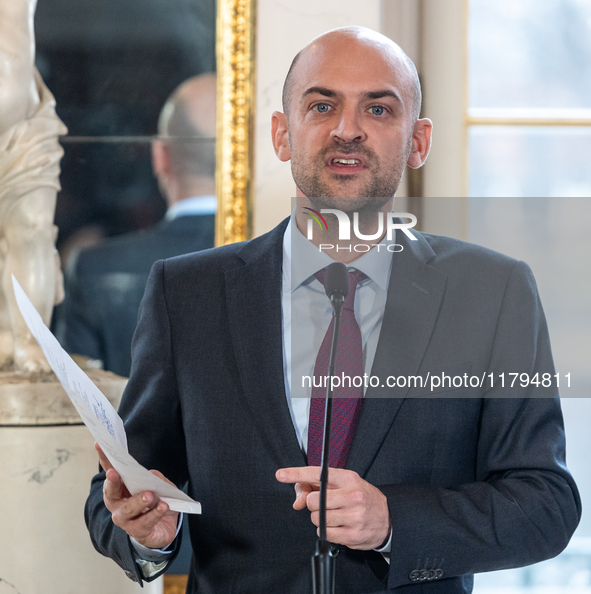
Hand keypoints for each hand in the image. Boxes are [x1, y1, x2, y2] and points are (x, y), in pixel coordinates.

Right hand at [95, 442, 178, 548]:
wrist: (165, 528)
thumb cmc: (157, 502)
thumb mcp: (160, 486)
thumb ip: (155, 478)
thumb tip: (150, 475)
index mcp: (121, 489)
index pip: (111, 471)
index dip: (105, 458)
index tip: (100, 445)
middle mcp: (119, 505)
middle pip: (110, 494)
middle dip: (112, 483)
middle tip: (114, 473)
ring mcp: (127, 520)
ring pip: (126, 511)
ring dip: (137, 501)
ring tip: (150, 496)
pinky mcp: (139, 532)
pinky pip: (144, 523)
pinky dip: (154, 514)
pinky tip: (162, 506)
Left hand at [276, 466, 390, 549]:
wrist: (387, 518)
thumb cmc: (361, 497)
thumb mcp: (344, 484)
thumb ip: (316, 487)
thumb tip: (297, 501)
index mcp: (348, 479)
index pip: (317, 474)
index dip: (296, 474)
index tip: (281, 474)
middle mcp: (352, 496)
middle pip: (313, 501)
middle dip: (314, 503)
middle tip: (325, 503)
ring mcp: (354, 517)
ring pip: (317, 519)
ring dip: (320, 518)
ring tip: (335, 515)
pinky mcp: (353, 536)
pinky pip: (325, 534)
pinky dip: (327, 531)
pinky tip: (339, 525)